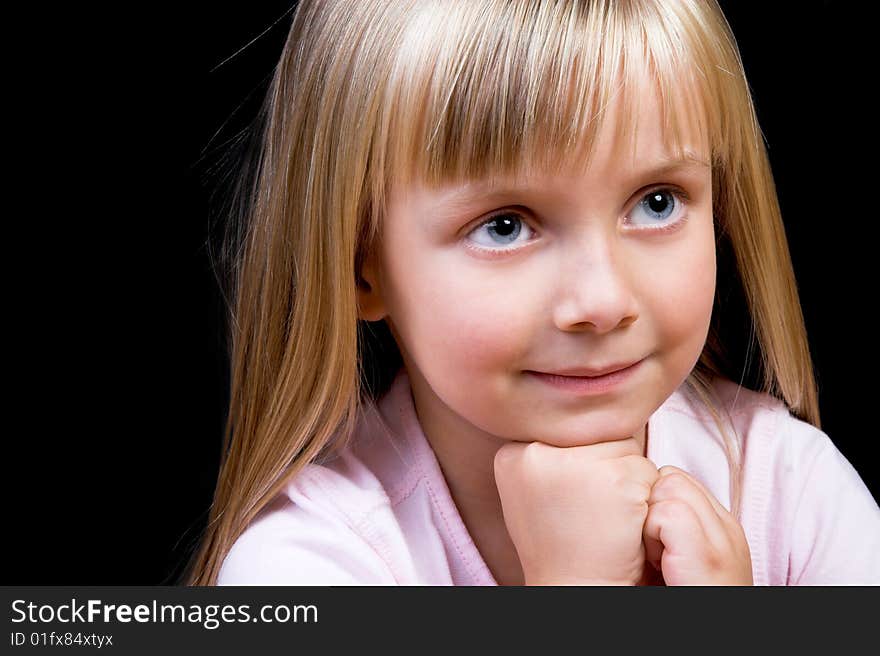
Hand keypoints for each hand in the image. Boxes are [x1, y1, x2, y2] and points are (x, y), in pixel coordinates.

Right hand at [494, 437, 659, 585]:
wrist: (574, 593)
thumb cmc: (561, 546)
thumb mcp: (534, 490)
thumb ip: (549, 454)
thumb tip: (587, 419)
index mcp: (512, 454)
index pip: (566, 432)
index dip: (578, 466)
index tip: (568, 501)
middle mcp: (537, 452)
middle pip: (595, 436)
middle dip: (603, 469)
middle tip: (589, 513)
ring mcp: (576, 463)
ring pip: (623, 449)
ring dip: (626, 480)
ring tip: (604, 518)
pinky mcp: (616, 478)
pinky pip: (646, 470)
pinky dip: (644, 498)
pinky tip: (622, 525)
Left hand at [642, 465, 752, 584]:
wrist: (712, 641)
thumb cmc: (686, 596)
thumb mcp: (685, 559)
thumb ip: (676, 526)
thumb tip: (641, 501)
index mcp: (723, 527)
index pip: (677, 478)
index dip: (656, 502)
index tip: (656, 540)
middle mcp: (727, 528)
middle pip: (670, 476)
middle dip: (653, 505)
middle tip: (657, 550)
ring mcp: (721, 538)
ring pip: (668, 486)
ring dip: (651, 521)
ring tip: (660, 559)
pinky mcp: (708, 553)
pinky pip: (666, 512)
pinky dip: (653, 536)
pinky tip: (662, 565)